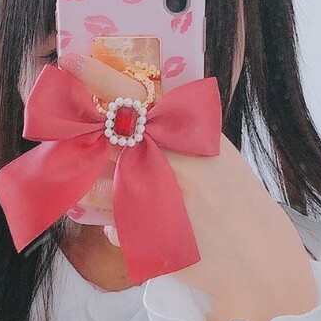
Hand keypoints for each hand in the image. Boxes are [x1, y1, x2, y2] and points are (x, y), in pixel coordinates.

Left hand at [59, 52, 316, 320]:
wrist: (258, 260)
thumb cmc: (238, 204)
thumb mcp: (215, 154)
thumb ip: (173, 134)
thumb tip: (132, 111)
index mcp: (187, 135)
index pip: (133, 97)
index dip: (96, 76)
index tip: (70, 60)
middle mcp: (168, 161)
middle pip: (101, 139)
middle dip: (77, 137)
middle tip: (62, 132)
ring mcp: (153, 198)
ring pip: (92, 185)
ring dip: (86, 185)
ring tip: (101, 188)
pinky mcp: (142, 236)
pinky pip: (104, 223)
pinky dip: (110, 223)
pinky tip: (125, 224)